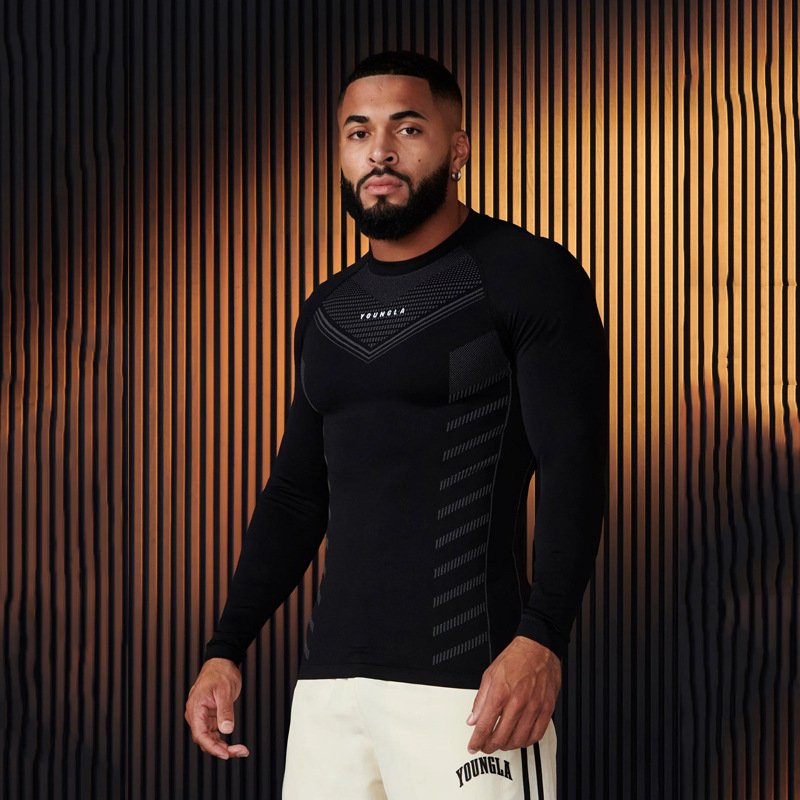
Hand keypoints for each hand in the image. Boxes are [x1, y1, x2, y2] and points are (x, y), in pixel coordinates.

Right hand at [185, 657, 249, 759]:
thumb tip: (227, 730)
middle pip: (205, 739)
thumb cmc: (220, 673)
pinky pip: (214, 733)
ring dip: (223, 746)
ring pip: (209, 738)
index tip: (225, 754)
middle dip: (220, 749)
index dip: (212, 747)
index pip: (200, 734)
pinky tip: (233, 745)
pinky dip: (223, 740)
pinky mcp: (210, 716)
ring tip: (240, 750)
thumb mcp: (225, 691)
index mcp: (195, 708)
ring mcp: (203, 716)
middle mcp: (196, 714)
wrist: (222, 662)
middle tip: (239, 751)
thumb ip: (225, 710)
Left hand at [466, 636, 560, 753]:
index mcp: (500, 692)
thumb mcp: (490, 674)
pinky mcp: (546, 709)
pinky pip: (536, 735)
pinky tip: (520, 738)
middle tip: (485, 746)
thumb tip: (473, 718)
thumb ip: (481, 699)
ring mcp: (533, 707)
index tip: (473, 746)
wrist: (539, 648)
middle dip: (490, 746)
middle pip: (501, 737)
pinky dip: (526, 741)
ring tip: (501, 742)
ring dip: (507, 746)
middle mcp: (517, 702)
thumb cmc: (516, 658)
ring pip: (519, 740)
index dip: (477, 741)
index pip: (485, 725)